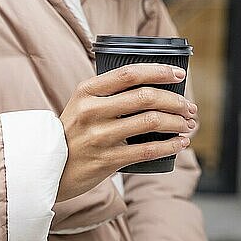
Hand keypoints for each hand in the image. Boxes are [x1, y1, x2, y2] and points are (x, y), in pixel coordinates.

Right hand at [58, 64, 197, 201]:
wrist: (50, 169)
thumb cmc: (76, 132)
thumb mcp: (84, 105)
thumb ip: (112, 93)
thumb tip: (159, 88)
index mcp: (87, 91)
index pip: (129, 73)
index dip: (159, 71)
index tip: (180, 75)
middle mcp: (91, 111)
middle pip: (145, 97)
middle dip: (175, 101)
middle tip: (189, 107)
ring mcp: (99, 136)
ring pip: (151, 121)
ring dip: (177, 122)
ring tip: (188, 124)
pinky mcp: (107, 160)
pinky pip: (148, 150)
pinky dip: (170, 145)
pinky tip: (181, 143)